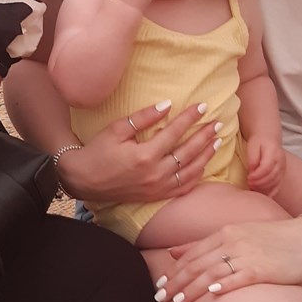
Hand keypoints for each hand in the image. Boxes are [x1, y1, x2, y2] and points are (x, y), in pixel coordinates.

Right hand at [57, 98, 215, 207]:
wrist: (84, 181)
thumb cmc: (97, 152)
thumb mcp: (116, 129)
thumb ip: (142, 117)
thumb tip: (167, 105)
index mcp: (145, 156)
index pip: (174, 132)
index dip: (190, 118)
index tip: (203, 106)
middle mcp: (155, 174)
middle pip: (188, 152)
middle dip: (205, 135)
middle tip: (217, 122)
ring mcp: (157, 188)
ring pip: (190, 171)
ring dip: (206, 155)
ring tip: (217, 141)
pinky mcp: (156, 196)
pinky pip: (184, 187)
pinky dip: (197, 175)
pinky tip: (204, 164)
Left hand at [157, 215, 301, 301]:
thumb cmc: (273, 240)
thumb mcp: (237, 234)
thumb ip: (205, 243)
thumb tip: (173, 252)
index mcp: (225, 233)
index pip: (191, 254)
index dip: (173, 271)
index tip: (159, 286)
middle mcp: (232, 242)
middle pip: (197, 264)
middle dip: (176, 282)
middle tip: (160, 298)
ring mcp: (247, 254)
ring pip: (212, 272)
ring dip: (193, 288)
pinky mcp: (263, 268)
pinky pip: (239, 277)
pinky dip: (224, 285)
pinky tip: (211, 294)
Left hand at [246, 135, 285, 196]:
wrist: (268, 137)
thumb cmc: (258, 142)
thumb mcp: (252, 146)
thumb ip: (252, 159)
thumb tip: (251, 172)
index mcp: (274, 153)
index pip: (266, 168)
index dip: (257, 176)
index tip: (248, 178)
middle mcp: (281, 161)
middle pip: (272, 177)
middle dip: (260, 183)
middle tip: (249, 185)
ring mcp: (283, 168)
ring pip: (276, 182)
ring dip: (264, 188)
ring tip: (253, 190)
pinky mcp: (282, 174)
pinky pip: (278, 185)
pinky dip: (271, 192)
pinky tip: (264, 196)